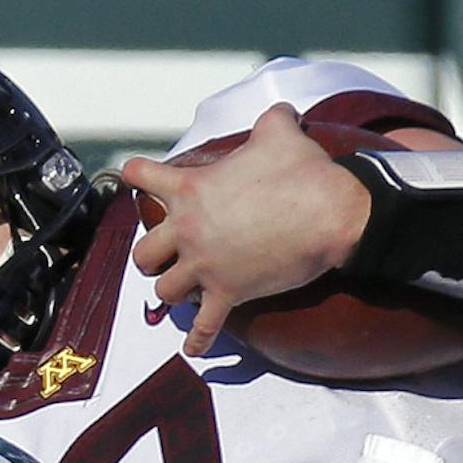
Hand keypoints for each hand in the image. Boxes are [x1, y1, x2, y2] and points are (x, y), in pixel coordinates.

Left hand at [123, 104, 372, 356]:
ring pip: (164, 292)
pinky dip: (197, 341)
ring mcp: (205, 266)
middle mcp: (189, 230)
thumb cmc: (304, 170)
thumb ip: (270, 120)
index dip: (136, 175)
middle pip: (144, 253)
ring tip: (181, 291)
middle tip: (164, 255)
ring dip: (171, 292)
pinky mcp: (228, 294)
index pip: (143, 178)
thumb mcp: (279, 131)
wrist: (331, 213)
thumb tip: (282, 112)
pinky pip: (203, 328)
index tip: (131, 177)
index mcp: (191, 188)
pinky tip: (192, 350)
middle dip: (151, 256)